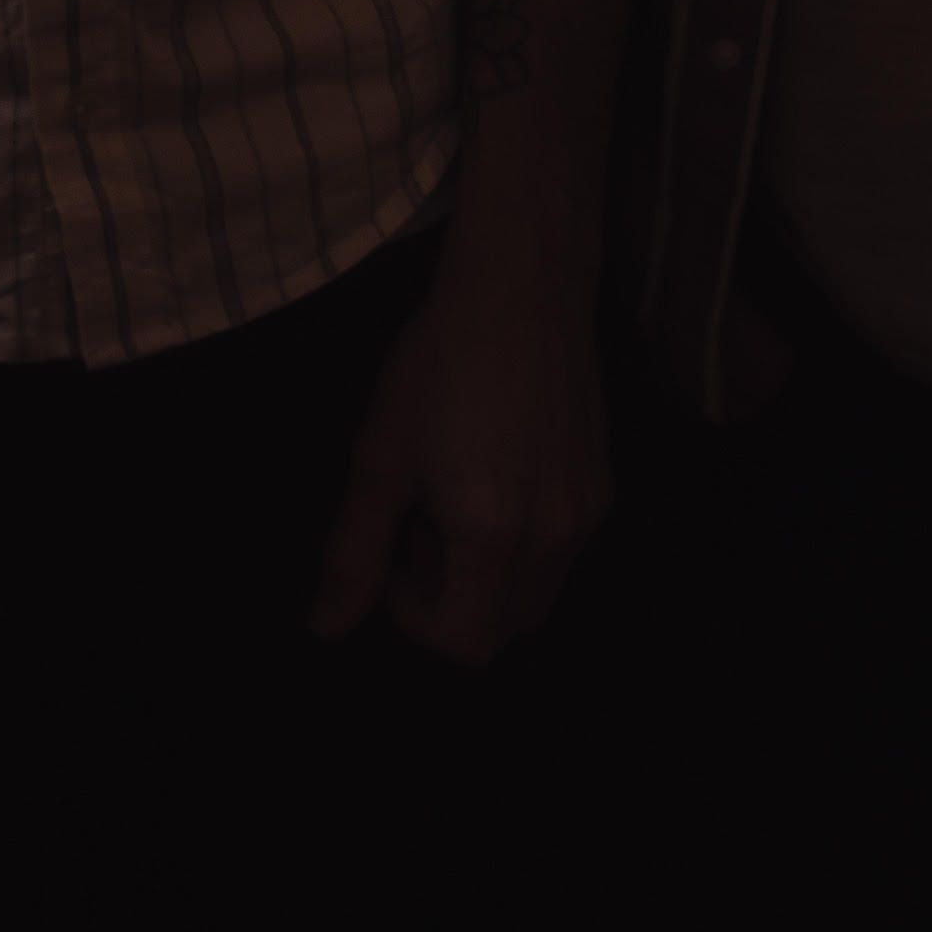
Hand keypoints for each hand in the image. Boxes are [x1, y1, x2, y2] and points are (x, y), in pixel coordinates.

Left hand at [307, 252, 613, 663]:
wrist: (521, 288)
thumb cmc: (441, 364)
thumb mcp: (380, 457)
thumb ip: (353, 553)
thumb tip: (326, 629)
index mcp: (493, 536)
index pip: (463, 642)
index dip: (414, 618)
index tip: (391, 555)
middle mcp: (554, 537)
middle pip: (503, 629)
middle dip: (452, 602)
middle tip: (419, 528)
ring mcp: (588, 512)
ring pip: (536, 595)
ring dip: (489, 579)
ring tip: (454, 501)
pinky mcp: (605, 484)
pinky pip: (563, 552)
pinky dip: (524, 546)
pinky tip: (496, 477)